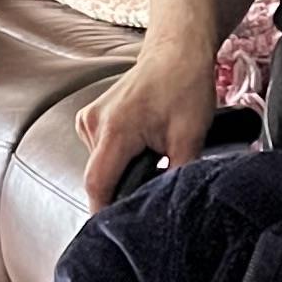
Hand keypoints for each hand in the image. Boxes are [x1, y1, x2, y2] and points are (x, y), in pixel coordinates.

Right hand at [76, 45, 217, 207]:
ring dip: (123, 172)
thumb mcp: (190, 137)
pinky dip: (120, 158)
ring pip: (101, 165)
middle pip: (99, 178)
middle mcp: (94, 124)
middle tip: (149, 197)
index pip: (98, 185)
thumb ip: (177, 176)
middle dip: (121, 192)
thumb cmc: (184, 83)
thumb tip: (172, 205)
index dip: (105, 213)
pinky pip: (101, 151)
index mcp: (115, 130)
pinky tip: (143, 150)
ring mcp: (91, 119)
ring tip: (152, 162)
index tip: (115, 231)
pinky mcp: (94, 118)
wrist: (177, 50)